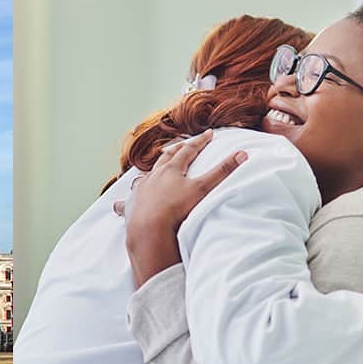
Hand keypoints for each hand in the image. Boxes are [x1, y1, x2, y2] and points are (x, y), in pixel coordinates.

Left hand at [118, 131, 248, 287]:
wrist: (150, 229)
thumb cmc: (177, 209)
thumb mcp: (203, 189)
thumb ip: (222, 171)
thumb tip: (243, 153)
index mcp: (172, 169)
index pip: (188, 150)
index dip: (199, 142)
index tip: (208, 134)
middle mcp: (154, 176)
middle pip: (165, 159)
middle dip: (175, 151)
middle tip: (181, 146)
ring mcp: (140, 191)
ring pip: (144, 177)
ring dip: (151, 173)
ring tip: (152, 171)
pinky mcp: (130, 207)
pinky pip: (125, 203)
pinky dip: (124, 202)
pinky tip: (119, 204)